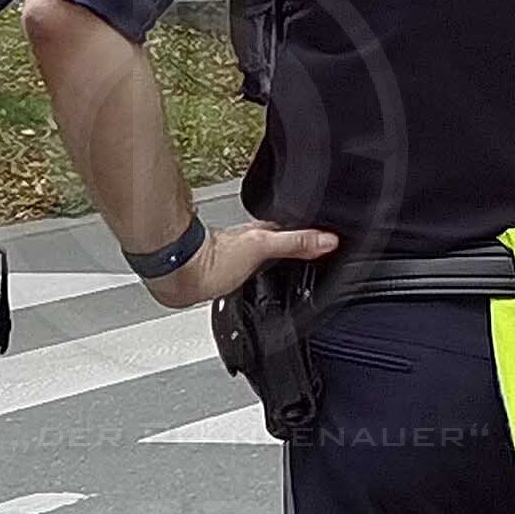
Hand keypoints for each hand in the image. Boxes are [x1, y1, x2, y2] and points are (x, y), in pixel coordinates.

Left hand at [146, 220, 341, 309]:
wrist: (181, 276)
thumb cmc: (212, 259)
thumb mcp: (263, 247)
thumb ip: (294, 242)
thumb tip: (328, 240)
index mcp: (264, 232)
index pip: (297, 230)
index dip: (315, 234)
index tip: (333, 238)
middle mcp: (253, 244)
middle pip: (285, 244)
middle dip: (301, 248)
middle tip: (320, 252)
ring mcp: (242, 260)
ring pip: (271, 259)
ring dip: (283, 263)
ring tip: (299, 267)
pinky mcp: (231, 278)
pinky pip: (258, 276)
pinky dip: (267, 278)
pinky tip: (267, 283)